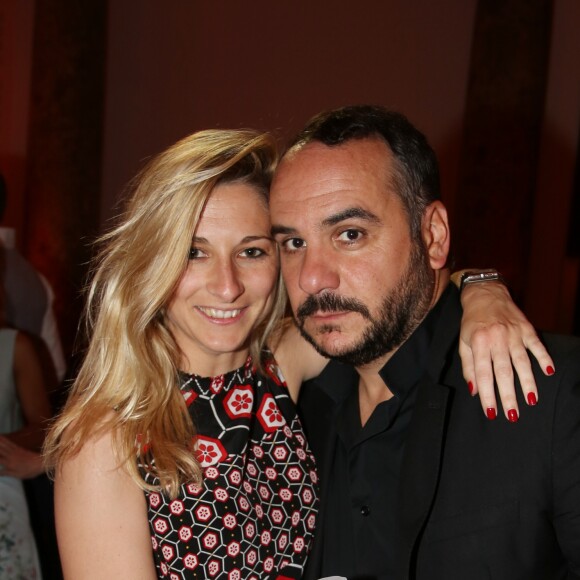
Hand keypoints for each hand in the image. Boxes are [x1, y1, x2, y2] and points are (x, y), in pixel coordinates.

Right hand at [0, 435, 44, 478]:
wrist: (42, 462)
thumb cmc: (30, 471)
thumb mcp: (18, 475)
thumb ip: (6, 473)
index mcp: (9, 463)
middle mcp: (11, 455)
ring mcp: (15, 450)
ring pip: (3, 444)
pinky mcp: (18, 448)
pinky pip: (9, 442)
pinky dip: (4, 439)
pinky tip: (0, 436)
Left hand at [459, 282, 554, 420]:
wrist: (485, 294)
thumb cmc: (472, 322)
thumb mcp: (463, 342)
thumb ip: (468, 366)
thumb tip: (474, 390)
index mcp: (479, 343)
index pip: (482, 374)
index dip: (487, 394)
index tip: (491, 412)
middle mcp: (497, 339)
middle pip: (503, 371)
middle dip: (508, 395)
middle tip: (513, 415)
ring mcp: (513, 333)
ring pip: (522, 362)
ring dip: (527, 382)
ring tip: (531, 401)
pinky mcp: (526, 328)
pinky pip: (536, 345)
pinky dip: (544, 358)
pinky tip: (548, 372)